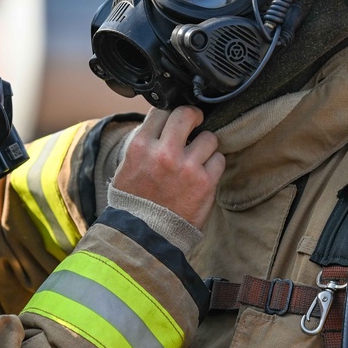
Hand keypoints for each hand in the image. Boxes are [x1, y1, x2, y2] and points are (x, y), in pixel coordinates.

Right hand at [111, 106, 224, 229]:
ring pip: (208, 137)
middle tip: (195, 122)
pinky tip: (203, 172)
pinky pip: (219, 160)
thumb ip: (145, 143)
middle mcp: (164, 153)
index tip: (173, 121)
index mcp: (140, 146)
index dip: (169, 114)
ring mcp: (186, 167)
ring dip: (205, 145)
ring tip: (198, 155)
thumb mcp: (127, 165)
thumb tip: (163, 124)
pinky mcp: (205, 183)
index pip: (161, 111)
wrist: (144, 235)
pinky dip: (213, 164)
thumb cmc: (134, 201)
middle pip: (186, 114)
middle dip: (193, 116)